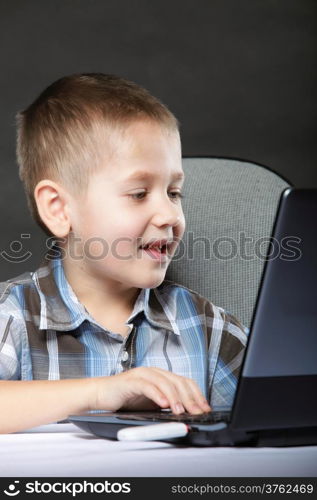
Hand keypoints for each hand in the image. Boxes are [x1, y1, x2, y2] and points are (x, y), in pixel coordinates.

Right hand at [92, 367, 210, 414]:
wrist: (102, 394)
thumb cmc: (126, 398)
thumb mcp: (152, 402)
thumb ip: (167, 404)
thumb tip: (186, 413)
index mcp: (161, 376)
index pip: (184, 382)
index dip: (196, 395)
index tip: (204, 408)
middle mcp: (154, 372)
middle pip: (178, 381)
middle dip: (190, 398)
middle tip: (196, 412)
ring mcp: (143, 375)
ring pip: (165, 382)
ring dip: (175, 397)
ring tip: (181, 410)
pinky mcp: (131, 381)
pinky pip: (147, 386)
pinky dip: (157, 394)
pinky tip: (163, 404)